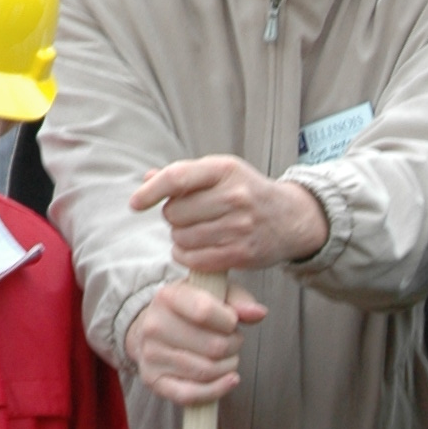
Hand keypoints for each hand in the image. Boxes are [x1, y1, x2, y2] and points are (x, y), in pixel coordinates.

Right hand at [124, 274, 267, 403]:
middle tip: (232, 342)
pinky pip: (190, 394)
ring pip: (207, 371)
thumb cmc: (191, 309)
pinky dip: (217, 390)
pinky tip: (230, 380)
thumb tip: (258, 313)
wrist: (154, 327)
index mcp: (167, 296)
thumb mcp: (215, 294)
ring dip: (228, 366)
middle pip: (213, 346)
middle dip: (233, 346)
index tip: (231, 322)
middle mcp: (154, 325)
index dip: (229, 321)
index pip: (205, 311)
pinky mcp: (153, 380)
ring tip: (227, 357)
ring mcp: (151, 355)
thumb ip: (239, 300)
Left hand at [129, 155, 329, 271]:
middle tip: (187, 217)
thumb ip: (185, 176)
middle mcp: (234, 196)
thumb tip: (147, 180)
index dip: (150, 192)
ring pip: (183, 238)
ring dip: (180, 239)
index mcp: (225, 169)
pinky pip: (196, 259)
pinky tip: (193, 250)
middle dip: (173, 217)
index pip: (176, 178)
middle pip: (175, 212)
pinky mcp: (242, 253)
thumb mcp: (221, 173)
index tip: (135, 204)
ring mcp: (240, 226)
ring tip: (193, 233)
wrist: (291, 219)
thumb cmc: (248, 192)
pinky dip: (186, 256)